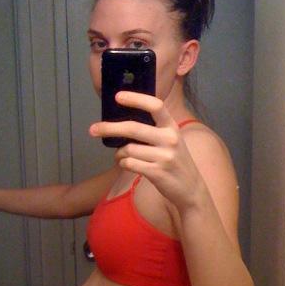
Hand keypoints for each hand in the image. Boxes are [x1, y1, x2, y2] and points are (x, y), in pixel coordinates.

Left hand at [90, 92, 204, 210]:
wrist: (191, 189)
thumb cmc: (175, 161)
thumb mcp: (172, 140)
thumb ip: (155, 129)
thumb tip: (123, 121)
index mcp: (172, 127)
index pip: (155, 105)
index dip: (136, 99)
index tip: (118, 96)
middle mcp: (170, 139)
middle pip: (133, 128)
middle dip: (109, 128)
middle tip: (93, 129)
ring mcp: (164, 157)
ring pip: (128, 149)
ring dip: (119, 153)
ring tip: (120, 156)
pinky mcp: (157, 173)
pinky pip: (130, 164)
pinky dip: (123, 164)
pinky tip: (126, 164)